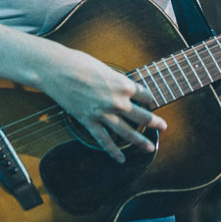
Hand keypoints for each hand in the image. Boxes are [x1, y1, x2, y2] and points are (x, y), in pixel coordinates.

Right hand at [39, 47, 166, 162]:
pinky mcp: (89, 121)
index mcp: (123, 84)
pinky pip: (104, 140)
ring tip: (150, 148)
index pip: (145, 94)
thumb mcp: (105, 68)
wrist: (56, 69)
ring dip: (140, 141)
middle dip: (154, 122)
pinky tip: (121, 159)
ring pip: (127, 132)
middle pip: (142, 116)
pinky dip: (113, 151)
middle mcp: (117, 101)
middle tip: (163, 126)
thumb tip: (121, 86)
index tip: (152, 102)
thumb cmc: (80, 63)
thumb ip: (116, 80)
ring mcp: (104, 114)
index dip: (150, 98)